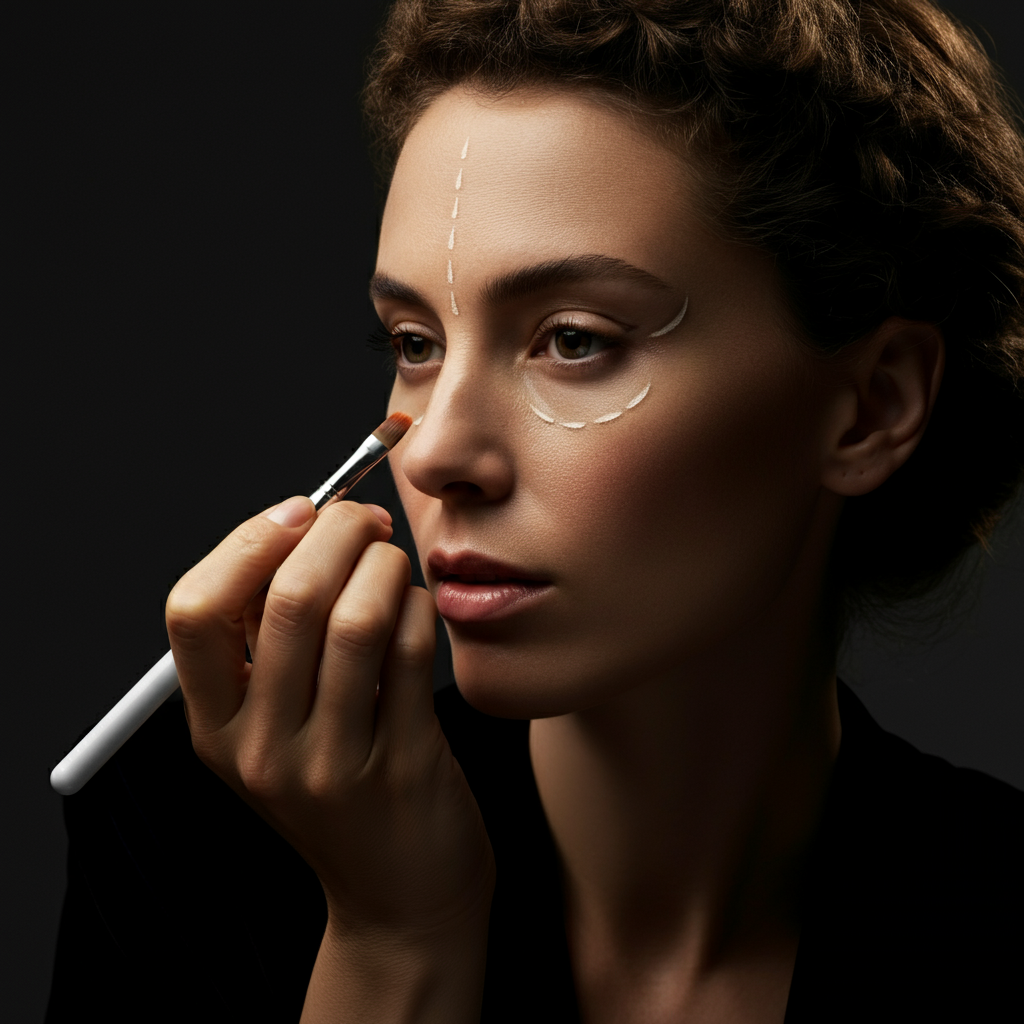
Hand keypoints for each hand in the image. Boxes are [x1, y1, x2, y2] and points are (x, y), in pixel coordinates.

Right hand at [165, 495, 495, 945]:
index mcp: (214, 728)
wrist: (401, 894)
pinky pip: (412, 650)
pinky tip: (420, 608)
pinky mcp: (402, 764)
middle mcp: (261, 749)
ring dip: (386, 565)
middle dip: (337, 533)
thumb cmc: (342, 788)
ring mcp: (332, 762)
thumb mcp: (277, 728)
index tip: (297, 512)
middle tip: (366, 522)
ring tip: (395, 564)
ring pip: (357, 618)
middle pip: (287, 599)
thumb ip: (269, 641)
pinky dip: (421, 606)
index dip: (247, 543)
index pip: (193, 612)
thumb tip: (298, 528)